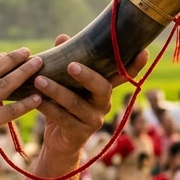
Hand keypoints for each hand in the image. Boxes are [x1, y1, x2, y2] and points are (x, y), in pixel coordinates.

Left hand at [34, 35, 147, 165]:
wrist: (58, 141)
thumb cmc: (63, 105)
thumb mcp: (64, 83)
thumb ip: (65, 61)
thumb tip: (64, 37)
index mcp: (103, 88)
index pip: (122, 76)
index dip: (134, 66)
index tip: (143, 51)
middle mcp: (104, 104)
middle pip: (102, 88)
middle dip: (87, 76)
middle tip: (71, 65)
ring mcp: (94, 120)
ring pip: (76, 104)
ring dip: (57, 91)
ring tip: (39, 80)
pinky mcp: (80, 134)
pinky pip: (63, 119)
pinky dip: (48, 109)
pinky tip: (36, 100)